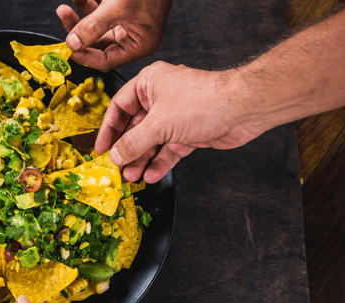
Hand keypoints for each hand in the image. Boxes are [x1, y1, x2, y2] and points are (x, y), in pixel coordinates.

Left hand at [56, 0, 171, 71]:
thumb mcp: (118, 7)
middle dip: (78, 30)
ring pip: (96, 27)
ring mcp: (127, 23)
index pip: (106, 60)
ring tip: (64, 7)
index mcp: (139, 45)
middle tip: (64, 17)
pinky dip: (88, 5)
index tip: (67, 47)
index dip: (84, 55)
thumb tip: (73, 43)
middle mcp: (133, 37)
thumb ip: (94, 26)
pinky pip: (100, 12)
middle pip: (97, 43)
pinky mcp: (122, 10)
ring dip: (80, 15)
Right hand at [95, 61, 264, 182]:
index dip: (108, 129)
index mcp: (149, 83)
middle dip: (126, 149)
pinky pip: (168, 149)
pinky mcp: (189, 132)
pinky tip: (151, 175)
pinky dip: (160, 162)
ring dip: (141, 159)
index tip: (101, 148)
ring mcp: (176, 116)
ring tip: (131, 176)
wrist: (243, 109)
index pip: (119, 107)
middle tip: (116, 167)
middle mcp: (161, 97)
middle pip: (135, 127)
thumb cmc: (203, 102)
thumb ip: (132, 142)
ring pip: (152, 141)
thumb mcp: (158, 124)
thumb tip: (115, 155)